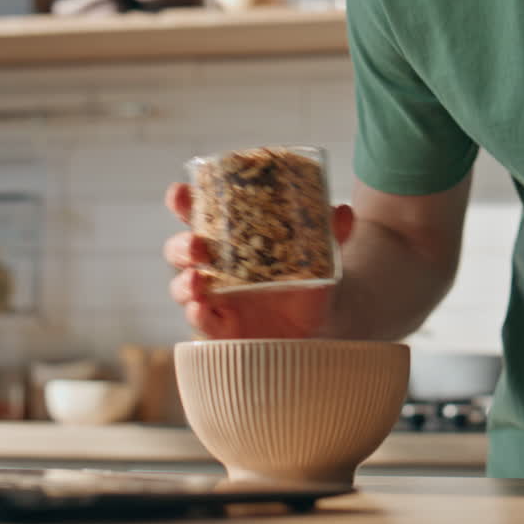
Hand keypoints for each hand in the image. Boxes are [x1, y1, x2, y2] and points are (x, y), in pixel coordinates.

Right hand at [163, 183, 353, 338]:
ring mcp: (214, 298)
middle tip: (197, 244)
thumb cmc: (306, 285)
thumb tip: (343, 211)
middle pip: (180, 250)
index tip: (181, 194)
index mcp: (230, 241)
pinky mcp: (219, 328)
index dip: (183, 203)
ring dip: (185, 281)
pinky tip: (202, 308)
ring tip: (198, 278)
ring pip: (182, 287)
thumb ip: (331, 235)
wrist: (317, 329)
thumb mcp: (320, 258)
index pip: (197, 216)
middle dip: (181, 245)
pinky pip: (200, 321)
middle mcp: (215, 267)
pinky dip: (197, 314)